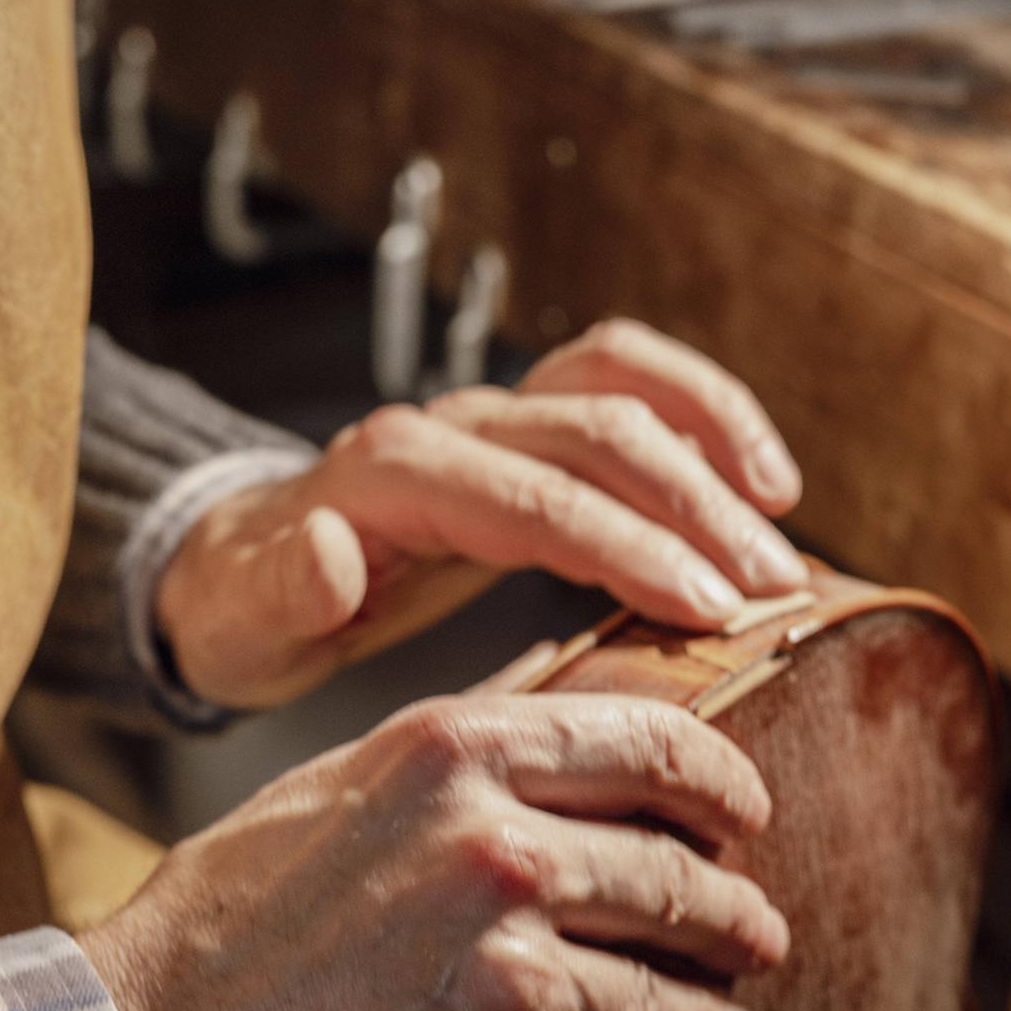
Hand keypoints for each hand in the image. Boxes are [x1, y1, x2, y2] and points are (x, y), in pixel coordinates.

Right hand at [80, 692, 789, 1010]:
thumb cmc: (221, 920)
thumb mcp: (328, 783)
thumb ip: (451, 748)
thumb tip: (555, 696)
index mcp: (454, 761)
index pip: (655, 749)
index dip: (726, 786)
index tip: (748, 817)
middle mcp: (496, 861)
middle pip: (680, 887)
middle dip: (736, 919)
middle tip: (756, 938)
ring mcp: (504, 992)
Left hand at [155, 319, 805, 710]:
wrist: (227, 571)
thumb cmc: (239, 610)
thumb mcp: (237, 623)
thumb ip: (281, 590)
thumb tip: (328, 549)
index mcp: (389, 476)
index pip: (534, 501)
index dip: (629, 547)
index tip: (708, 609)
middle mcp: (446, 427)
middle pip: (595, 435)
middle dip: (694, 508)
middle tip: (770, 592)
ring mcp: (486, 419)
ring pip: (621, 388)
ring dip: (713, 446)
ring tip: (782, 529)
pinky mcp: (516, 433)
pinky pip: (621, 389)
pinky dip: (697, 415)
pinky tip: (758, 478)